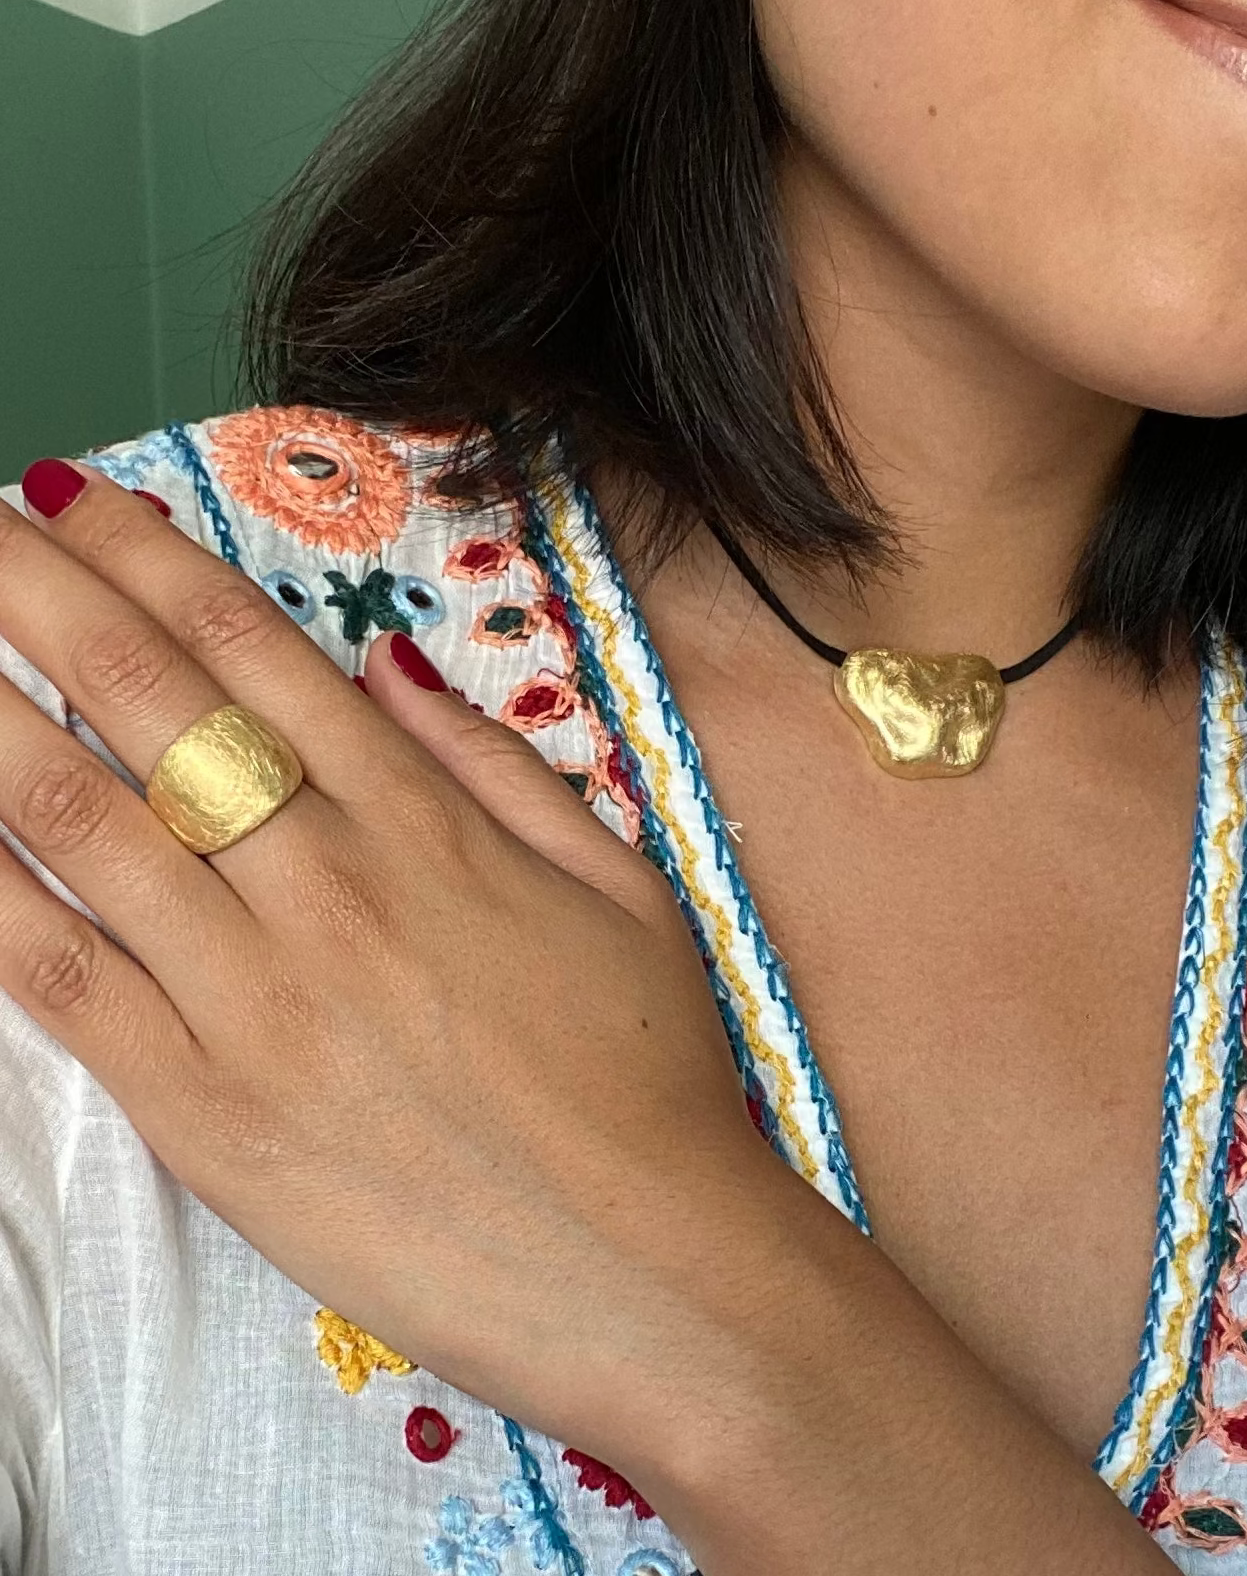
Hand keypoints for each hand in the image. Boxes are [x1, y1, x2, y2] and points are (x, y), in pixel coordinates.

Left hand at [0, 459, 770, 1475]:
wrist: (657, 1273)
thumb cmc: (651, 1081)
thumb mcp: (618, 885)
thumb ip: (495, 767)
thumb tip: (387, 668)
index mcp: (420, 821)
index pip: (249, 651)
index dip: (144, 560)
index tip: (73, 501)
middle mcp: (323, 881)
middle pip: (144, 701)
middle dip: (37, 594)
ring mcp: (255, 997)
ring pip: (81, 821)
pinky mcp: (208, 1116)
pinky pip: (66, 986)